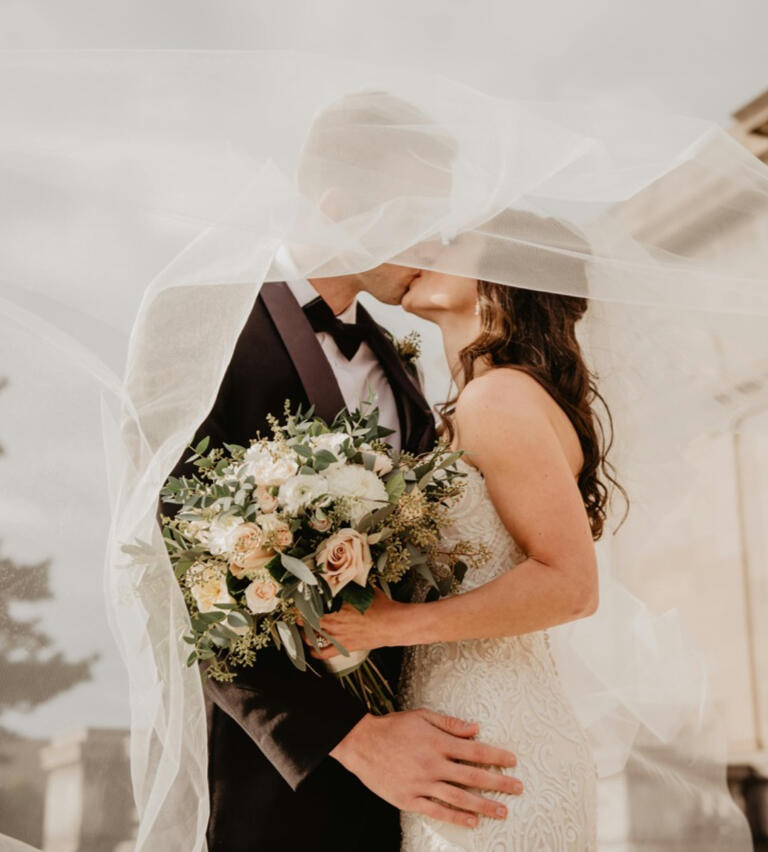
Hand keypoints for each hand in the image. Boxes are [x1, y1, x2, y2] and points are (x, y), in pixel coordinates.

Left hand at [304, 588, 406, 659]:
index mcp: (338, 606)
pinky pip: (323, 653)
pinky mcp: (344, 647)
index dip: (303, 603)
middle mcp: (334, 622)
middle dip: (301, 617)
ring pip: (311, 637)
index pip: (312, 605)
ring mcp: (338, 636)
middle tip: (299, 614)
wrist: (393, 625)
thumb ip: (353, 586)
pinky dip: (314, 651)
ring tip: (303, 629)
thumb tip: (348, 578)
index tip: (301, 600)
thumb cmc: (382, 606)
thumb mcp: (366, 590)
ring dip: (304, 633)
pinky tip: (312, 648)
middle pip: (307, 620)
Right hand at [330, 708, 522, 827]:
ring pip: (459, 798)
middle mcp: (433, 765)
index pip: (474, 751)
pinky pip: (437, 811)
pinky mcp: (409, 799)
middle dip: (498, 783)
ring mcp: (421, 784)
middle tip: (518, 788)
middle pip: (472, 777)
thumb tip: (476, 729)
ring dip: (483, 805)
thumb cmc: (393, 726)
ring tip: (502, 811)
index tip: (513, 761)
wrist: (361, 743)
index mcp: (437, 743)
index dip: (496, 756)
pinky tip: (472, 822)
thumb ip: (450, 724)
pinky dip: (456, 817)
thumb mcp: (422, 716)